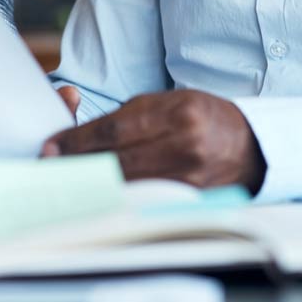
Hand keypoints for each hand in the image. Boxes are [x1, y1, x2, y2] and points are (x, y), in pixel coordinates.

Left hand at [40, 89, 266, 192]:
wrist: (251, 145)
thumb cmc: (203, 117)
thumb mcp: (169, 102)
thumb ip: (127, 116)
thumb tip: (79, 136)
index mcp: (177, 113)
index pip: (113, 129)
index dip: (77, 140)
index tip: (51, 147)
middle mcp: (185, 145)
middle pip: (116, 159)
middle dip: (78, 163)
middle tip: (51, 166)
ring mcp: (189, 177)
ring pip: (126, 182)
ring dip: (93, 182)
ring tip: (69, 179)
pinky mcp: (190, 200)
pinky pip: (144, 198)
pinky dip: (118, 195)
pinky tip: (99, 193)